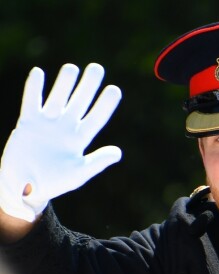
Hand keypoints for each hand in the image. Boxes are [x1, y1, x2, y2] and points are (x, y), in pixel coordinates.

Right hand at [0, 63, 121, 221]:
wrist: (27, 187)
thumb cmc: (56, 183)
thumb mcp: (79, 173)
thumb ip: (97, 162)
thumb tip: (118, 153)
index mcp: (80, 140)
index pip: (96, 118)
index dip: (105, 104)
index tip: (115, 89)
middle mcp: (65, 128)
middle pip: (79, 103)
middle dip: (88, 86)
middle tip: (97, 68)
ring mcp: (47, 124)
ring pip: (58, 98)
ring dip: (64, 83)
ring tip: (72, 68)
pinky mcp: (28, 123)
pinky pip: (31, 102)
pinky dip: (34, 88)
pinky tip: (39, 73)